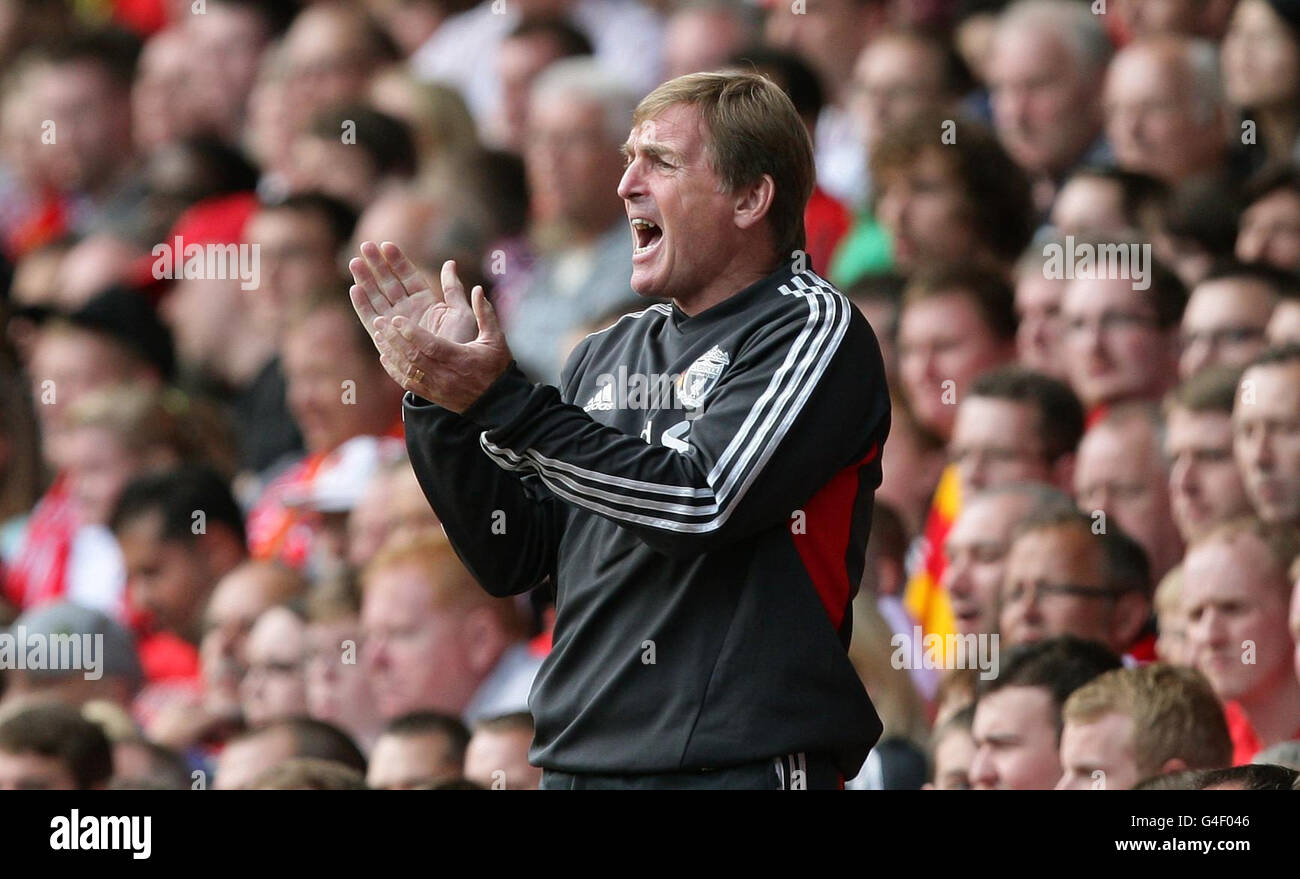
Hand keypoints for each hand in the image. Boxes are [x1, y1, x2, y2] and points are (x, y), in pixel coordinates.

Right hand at [349, 240, 511, 411]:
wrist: (454, 371)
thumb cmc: (462, 342)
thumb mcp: (461, 312)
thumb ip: (453, 288)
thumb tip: (450, 263)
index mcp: (425, 301)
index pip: (408, 276)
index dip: (397, 261)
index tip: (387, 244)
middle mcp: (408, 311)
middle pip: (388, 283)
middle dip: (376, 265)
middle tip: (365, 245)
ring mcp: (396, 324)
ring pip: (377, 297)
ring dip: (365, 280)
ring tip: (354, 262)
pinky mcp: (388, 338)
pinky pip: (372, 320)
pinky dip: (363, 305)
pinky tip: (355, 289)